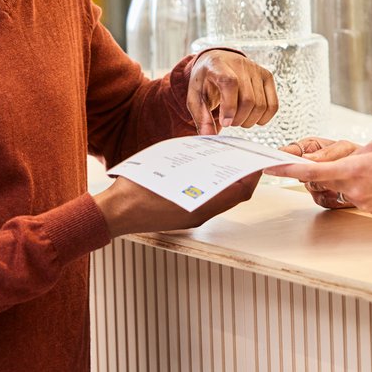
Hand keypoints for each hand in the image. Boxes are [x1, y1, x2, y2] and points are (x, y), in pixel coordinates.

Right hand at [94, 172, 261, 237]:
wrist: (116, 212)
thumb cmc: (137, 192)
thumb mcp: (166, 168)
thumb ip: (194, 163)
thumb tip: (215, 155)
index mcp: (201, 207)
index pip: (239, 191)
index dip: (251, 176)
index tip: (256, 161)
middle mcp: (200, 213)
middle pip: (232, 194)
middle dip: (241, 176)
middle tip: (243, 158)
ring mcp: (191, 216)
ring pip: (219, 197)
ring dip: (226, 181)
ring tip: (226, 161)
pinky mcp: (182, 215)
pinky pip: (204, 199)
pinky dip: (209, 185)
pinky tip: (202, 170)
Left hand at [186, 48, 278, 134]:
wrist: (217, 60)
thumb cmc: (205, 79)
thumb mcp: (195, 96)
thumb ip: (201, 116)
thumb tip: (208, 135)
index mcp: (218, 65)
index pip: (229, 83)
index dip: (229, 107)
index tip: (225, 122)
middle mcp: (240, 64)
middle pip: (248, 99)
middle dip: (239, 119)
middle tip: (229, 122)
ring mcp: (256, 70)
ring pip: (261, 104)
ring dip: (250, 120)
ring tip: (239, 119)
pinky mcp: (267, 76)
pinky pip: (273, 104)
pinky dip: (264, 117)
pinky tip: (253, 117)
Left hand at [273, 137, 371, 223]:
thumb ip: (351, 153)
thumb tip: (337, 162)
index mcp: (355, 170)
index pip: (313, 171)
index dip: (289, 169)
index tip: (272, 166)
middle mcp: (355, 190)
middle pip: (322, 180)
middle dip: (320, 169)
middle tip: (332, 157)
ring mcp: (363, 203)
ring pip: (338, 188)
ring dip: (342, 177)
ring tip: (369, 167)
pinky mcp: (371, 209)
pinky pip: (353, 196)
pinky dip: (357, 185)